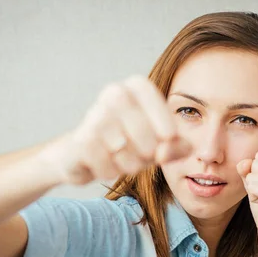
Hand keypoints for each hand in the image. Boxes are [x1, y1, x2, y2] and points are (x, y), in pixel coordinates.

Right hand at [39, 76, 192, 184]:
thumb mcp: (160, 144)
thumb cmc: (133, 144)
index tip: (170, 138)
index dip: (161, 118)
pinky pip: (101, 158)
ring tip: (128, 164)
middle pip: (138, 126)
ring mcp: (94, 114)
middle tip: (146, 158)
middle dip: (147, 150)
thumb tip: (177, 149)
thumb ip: (177, 146)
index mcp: (137, 87)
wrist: (89, 155)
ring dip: (128, 163)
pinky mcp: (80, 138)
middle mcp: (113, 93)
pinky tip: (110, 168)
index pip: (150, 96)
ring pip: (119, 145)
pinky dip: (109, 169)